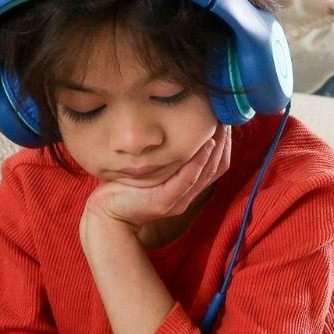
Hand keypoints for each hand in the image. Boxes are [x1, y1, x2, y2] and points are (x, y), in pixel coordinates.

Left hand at [79, 127, 231, 259]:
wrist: (106, 214)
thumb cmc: (126, 187)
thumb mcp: (153, 170)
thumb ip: (168, 158)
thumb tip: (176, 130)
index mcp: (187, 190)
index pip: (216, 167)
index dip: (225, 145)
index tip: (226, 122)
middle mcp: (187, 197)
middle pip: (216, 168)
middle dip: (224, 142)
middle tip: (227, 119)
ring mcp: (177, 201)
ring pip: (207, 173)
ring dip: (216, 149)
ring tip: (221, 128)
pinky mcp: (164, 201)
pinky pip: (187, 179)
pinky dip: (199, 162)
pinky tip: (205, 145)